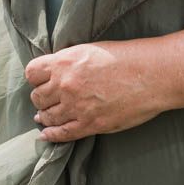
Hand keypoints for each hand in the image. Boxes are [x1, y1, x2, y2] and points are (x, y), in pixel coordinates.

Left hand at [24, 40, 167, 143]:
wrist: (151, 74)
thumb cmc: (126, 57)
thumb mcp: (91, 49)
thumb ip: (69, 61)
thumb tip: (55, 71)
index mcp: (65, 62)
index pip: (32, 73)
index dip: (35, 77)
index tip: (40, 80)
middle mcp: (66, 85)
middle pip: (37, 96)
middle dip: (41, 97)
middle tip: (46, 99)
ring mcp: (77, 107)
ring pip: (47, 115)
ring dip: (44, 115)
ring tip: (44, 116)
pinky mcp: (90, 124)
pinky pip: (62, 134)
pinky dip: (51, 135)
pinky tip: (46, 134)